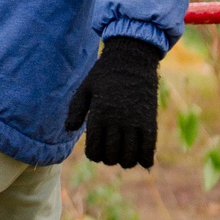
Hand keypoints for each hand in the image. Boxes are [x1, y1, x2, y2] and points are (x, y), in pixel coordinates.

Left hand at [64, 36, 163, 168]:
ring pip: (129, 158)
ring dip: (125, 160)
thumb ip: (75, 110)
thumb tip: (69, 129)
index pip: (94, 151)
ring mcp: (135, 123)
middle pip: (111, 158)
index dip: (93, 154)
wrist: (132, 58)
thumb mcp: (85, 88)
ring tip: (124, 152)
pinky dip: (145, 159)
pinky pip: (149, 150)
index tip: (96, 147)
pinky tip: (141, 157)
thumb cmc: (105, 74)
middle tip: (110, 148)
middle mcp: (117, 121)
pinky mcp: (150, 121)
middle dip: (108, 158)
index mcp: (99, 115)